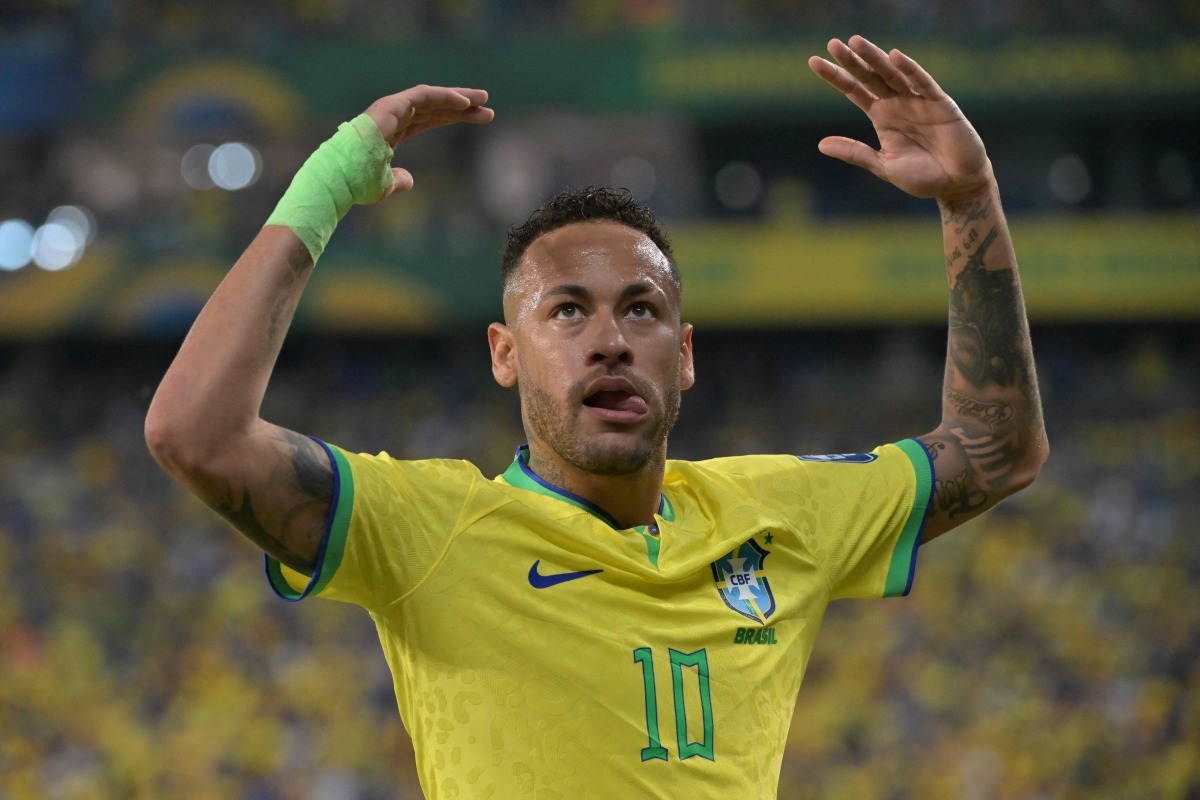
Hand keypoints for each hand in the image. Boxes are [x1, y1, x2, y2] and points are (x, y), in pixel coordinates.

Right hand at [364, 85, 493, 196]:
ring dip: (459, 98)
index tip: (479, 118)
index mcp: (394, 131)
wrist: (340, 177)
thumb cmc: (357, 183)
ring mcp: (392, 109)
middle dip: (462, 106)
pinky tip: (465, 103)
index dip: (453, 117)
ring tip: (483, 99)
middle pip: (435, 107)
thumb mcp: (385, 185)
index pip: (429, 119)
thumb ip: (399, 180)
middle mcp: (395, 116)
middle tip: (487, 108)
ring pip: (432, 98)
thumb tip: (410, 180)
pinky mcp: (391, 105)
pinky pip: (423, 96)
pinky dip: (444, 97)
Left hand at [808, 37, 991, 201]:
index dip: (836, 76)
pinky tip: (895, 57)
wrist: (956, 185)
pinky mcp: (941, 104)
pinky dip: (910, 70)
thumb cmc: (921, 176)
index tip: (814, 62)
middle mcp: (897, 103)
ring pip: (893, 74)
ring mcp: (918, 101)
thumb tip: (821, 145)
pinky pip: (923, 84)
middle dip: (852, 60)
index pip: (854, 90)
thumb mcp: (882, 165)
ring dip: (876, 58)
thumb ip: (855, 152)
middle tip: (833, 44)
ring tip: (856, 43)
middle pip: (870, 76)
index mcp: (881, 116)